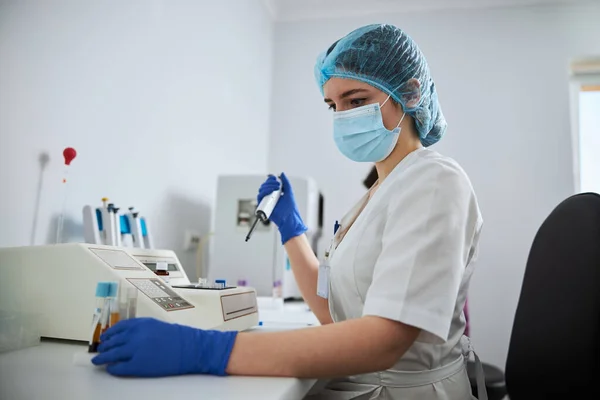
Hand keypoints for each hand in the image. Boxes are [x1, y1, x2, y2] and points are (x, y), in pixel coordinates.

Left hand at [91, 318, 236, 376]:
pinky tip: (111, 369)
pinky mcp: (138, 366)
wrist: (189, 348)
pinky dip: (113, 369)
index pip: (117, 328)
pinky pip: (119, 368)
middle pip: (112, 342)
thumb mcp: (156, 325)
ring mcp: (135, 351)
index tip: (105, 337)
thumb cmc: (177, 336)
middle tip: (100, 350)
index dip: (109, 334)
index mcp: (139, 324)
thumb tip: (125, 336)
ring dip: (102, 358)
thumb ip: (140, 329)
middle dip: (104, 347)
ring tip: (97, 361)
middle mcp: (134, 336)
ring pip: (111, 355)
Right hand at [257, 172, 306, 243]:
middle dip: (270, 182)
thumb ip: (286, 183)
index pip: (270, 183)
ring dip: (268, 186)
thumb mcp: (289, 192)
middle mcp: (270, 196)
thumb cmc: (290, 208)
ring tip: (276, 188)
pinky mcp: (263, 205)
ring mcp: (266, 201)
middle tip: (277, 184)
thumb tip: (282, 174)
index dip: (271, 179)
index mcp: (276, 193)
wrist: (289, 218)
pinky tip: (270, 191)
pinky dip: (264, 192)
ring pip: (261, 190)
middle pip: (265, 185)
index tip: (276, 178)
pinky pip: (260, 196)